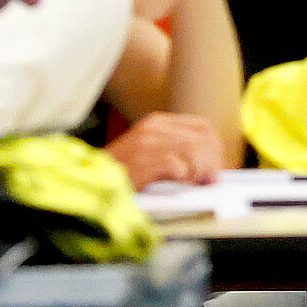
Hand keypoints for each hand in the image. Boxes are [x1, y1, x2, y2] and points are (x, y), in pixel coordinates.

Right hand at [107, 113, 223, 188]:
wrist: (92, 180)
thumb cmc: (122, 171)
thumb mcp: (150, 151)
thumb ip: (177, 150)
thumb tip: (211, 166)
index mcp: (157, 123)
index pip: (202, 126)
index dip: (215, 147)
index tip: (214, 165)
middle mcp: (153, 128)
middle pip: (202, 139)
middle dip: (212, 162)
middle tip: (208, 180)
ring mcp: (147, 143)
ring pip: (194, 151)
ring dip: (200, 170)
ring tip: (194, 183)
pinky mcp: (143, 160)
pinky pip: (179, 167)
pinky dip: (184, 178)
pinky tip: (178, 184)